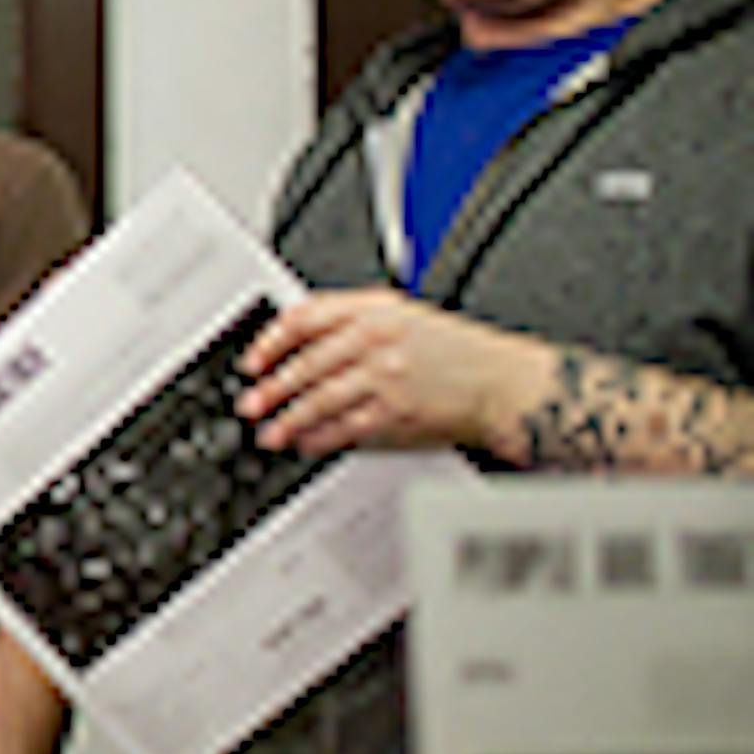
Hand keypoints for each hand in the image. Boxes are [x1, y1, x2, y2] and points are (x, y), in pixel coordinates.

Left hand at [235, 290, 531, 455]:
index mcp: (376, 310)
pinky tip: (306, 444)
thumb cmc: (456, 352)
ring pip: (320, 400)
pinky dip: (320, 438)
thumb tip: (297, 341)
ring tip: (269, 432)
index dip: (271, 341)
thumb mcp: (404, 316)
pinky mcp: (395, 414)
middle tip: (250, 403)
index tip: (253, 361)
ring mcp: (386, 379)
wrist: (502, 383)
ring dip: (288, 419)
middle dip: (271, 388)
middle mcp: (378, 340)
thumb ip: (352, 321)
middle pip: (306, 364)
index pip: (306, 318)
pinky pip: (345, 429)